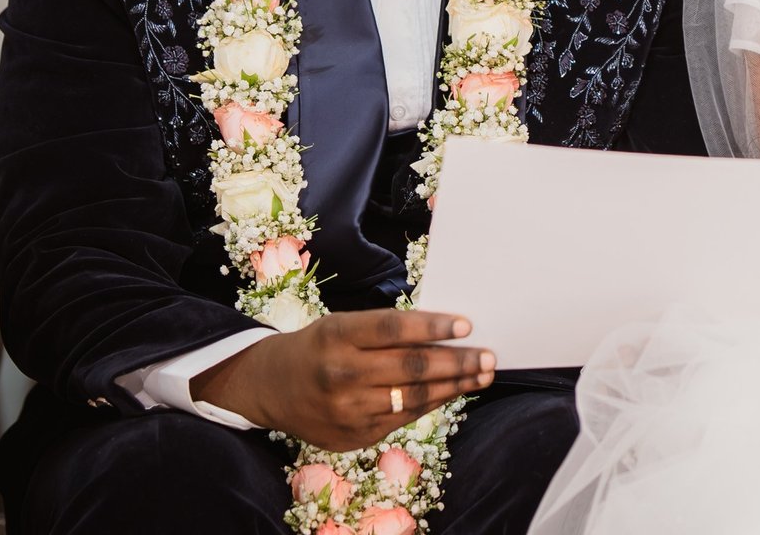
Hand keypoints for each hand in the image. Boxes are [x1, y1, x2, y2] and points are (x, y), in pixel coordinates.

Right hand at [191, 310, 494, 451]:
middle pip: (410, 367)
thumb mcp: (341, 325)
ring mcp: (347, 409)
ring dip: (453, 386)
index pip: (394, 328)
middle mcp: (341, 374)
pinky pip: (403, 419)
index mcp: (337, 335)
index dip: (433, 326)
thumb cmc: (318, 346)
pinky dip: (431, 403)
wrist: (271, 387)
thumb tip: (443, 332)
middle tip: (488, 356)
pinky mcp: (353, 436)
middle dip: (457, 362)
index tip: (466, 324)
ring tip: (482, 374)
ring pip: (412, 397)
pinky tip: (451, 392)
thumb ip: (384, 330)